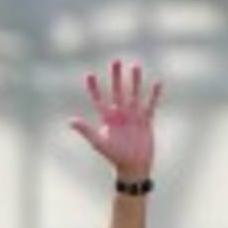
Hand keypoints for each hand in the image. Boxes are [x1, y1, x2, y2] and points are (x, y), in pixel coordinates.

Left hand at [69, 60, 160, 182]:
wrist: (133, 166)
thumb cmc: (114, 156)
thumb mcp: (99, 142)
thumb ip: (86, 130)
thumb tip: (70, 121)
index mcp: (107, 119)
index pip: (99, 100)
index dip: (93, 88)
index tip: (88, 75)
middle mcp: (120, 114)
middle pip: (117, 92)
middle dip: (116, 77)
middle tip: (115, 61)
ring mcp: (133, 116)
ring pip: (133, 94)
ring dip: (134, 81)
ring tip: (135, 65)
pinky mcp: (145, 120)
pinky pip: (150, 104)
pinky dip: (154, 94)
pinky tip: (157, 82)